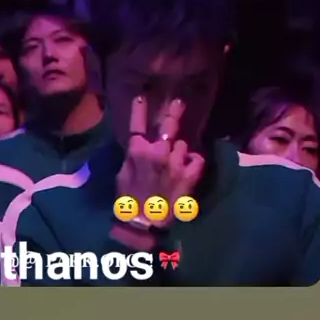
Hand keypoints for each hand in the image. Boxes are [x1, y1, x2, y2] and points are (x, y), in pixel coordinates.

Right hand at [117, 95, 204, 228]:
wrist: (144, 223)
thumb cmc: (129, 199)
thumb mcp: (123, 174)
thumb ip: (134, 156)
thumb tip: (141, 146)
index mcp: (138, 151)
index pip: (138, 123)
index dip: (140, 108)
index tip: (142, 96)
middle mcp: (159, 152)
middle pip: (169, 126)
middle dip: (173, 112)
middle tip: (178, 102)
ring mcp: (177, 162)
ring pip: (183, 145)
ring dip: (180, 151)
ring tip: (176, 162)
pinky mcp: (190, 174)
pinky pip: (197, 158)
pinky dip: (194, 160)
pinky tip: (189, 166)